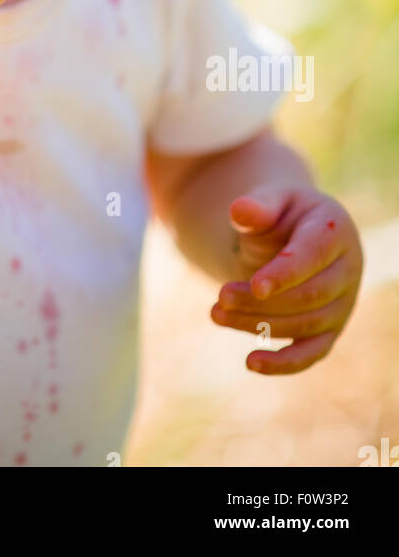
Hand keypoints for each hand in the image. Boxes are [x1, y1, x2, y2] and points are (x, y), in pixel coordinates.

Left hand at [210, 185, 363, 374]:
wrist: (292, 235)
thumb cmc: (281, 214)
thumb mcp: (271, 199)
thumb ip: (258, 206)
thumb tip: (239, 211)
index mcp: (335, 231)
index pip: (313, 256)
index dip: (286, 273)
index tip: (255, 286)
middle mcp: (347, 270)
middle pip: (308, 296)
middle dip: (262, 301)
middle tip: (220, 297)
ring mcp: (341, 304)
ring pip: (304, 325)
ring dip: (258, 325)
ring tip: (216, 314)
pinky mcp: (329, 330)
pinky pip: (311, 353)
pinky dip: (284, 363)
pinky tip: (251, 362)